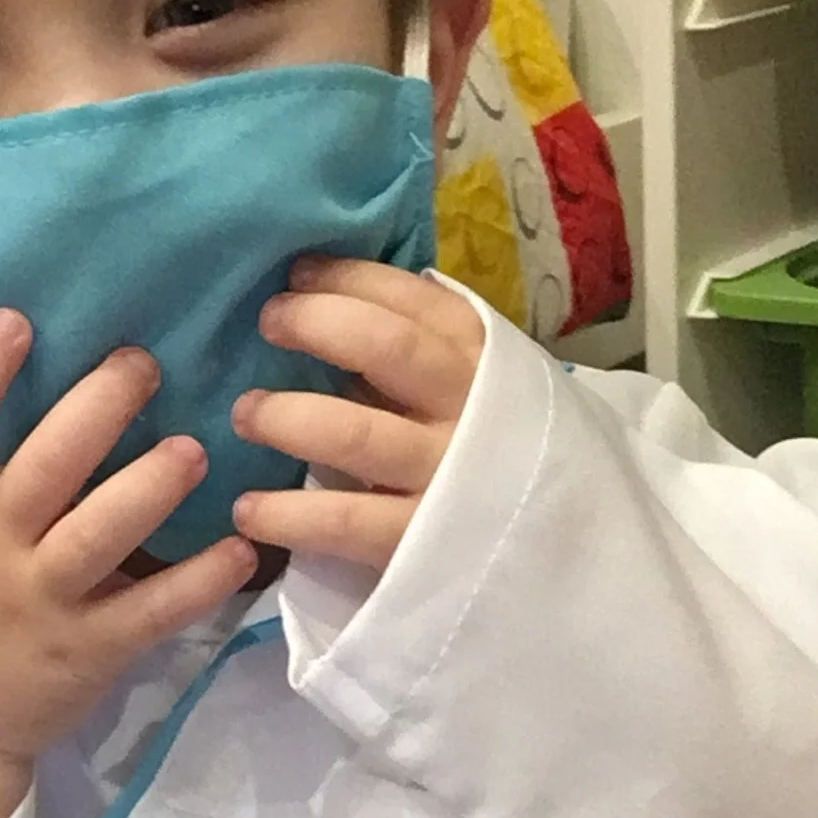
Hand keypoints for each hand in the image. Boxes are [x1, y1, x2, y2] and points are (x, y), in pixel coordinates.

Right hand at [0, 310, 257, 771]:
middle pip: (42, 471)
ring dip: (150, 487)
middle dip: (95, 411)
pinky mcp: (91, 651)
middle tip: (144, 363)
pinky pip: (152, 611)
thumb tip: (38, 374)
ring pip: (99, 537)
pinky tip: (242, 547)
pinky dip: (200, 580)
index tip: (16, 318)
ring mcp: (42, 603)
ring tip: (195, 448)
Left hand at [231, 259, 483, 569]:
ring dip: (287, 417)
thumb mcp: (480, 383)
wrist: (570, 543)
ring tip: (246, 413)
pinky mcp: (422, 543)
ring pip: (354, 434)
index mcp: (482, 356)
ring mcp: (445, 476)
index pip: (412, 299)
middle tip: (269, 323)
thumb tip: (330, 301)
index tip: (295, 273)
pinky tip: (248, 510)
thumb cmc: (499, 447)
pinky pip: (343, 522)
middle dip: (317, 323)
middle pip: (385, 348)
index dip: (347, 279)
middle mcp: (468, 408)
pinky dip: (287, 514)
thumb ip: (422, 350)